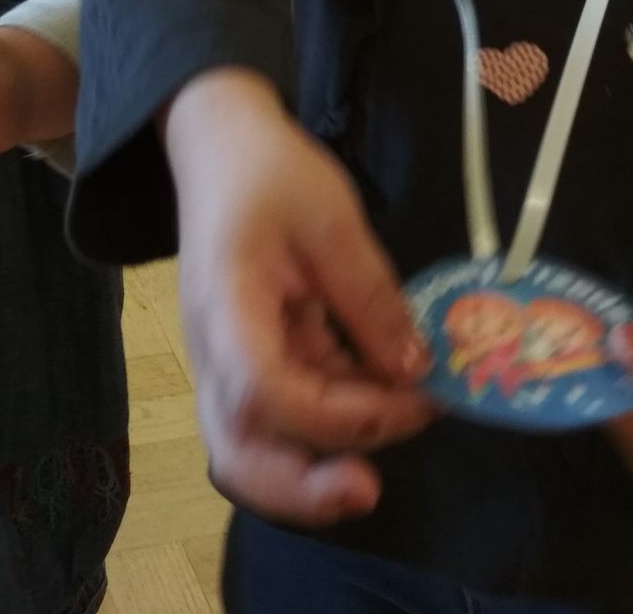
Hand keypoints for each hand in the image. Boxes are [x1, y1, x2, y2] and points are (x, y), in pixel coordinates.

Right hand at [165, 69, 434, 527]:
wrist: (220, 143)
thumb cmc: (270, 170)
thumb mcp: (333, 220)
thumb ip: (371, 298)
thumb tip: (417, 372)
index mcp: (226, 311)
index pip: (266, 394)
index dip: (338, 417)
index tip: (408, 398)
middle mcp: (215, 355)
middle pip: (239, 458)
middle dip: (306, 490)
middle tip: (372, 488)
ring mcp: (229, 362)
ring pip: (260, 447)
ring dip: (327, 458)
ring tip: (404, 422)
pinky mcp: (251, 359)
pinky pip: (287, 410)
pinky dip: (336, 417)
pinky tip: (388, 392)